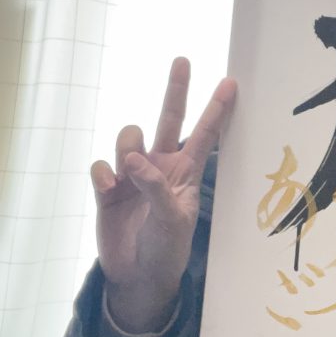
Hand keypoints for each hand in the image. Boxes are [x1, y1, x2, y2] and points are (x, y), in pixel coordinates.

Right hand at [91, 57, 236, 333]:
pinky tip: (109, 188)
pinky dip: (104, 173)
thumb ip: (156, 188)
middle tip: (183, 61)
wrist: (137, 275)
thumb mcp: (171, 220)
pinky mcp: (108, 187)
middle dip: (176, 90)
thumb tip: (134, 160)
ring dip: (129, 146)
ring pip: (130, 136)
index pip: (205, 134)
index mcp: (186, 172)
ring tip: (129, 175)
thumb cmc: (166, 248)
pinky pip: (102, 164)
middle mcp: (161, 165)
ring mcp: (134, 174)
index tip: (231, 82)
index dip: (217, 109)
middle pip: (169, 118)